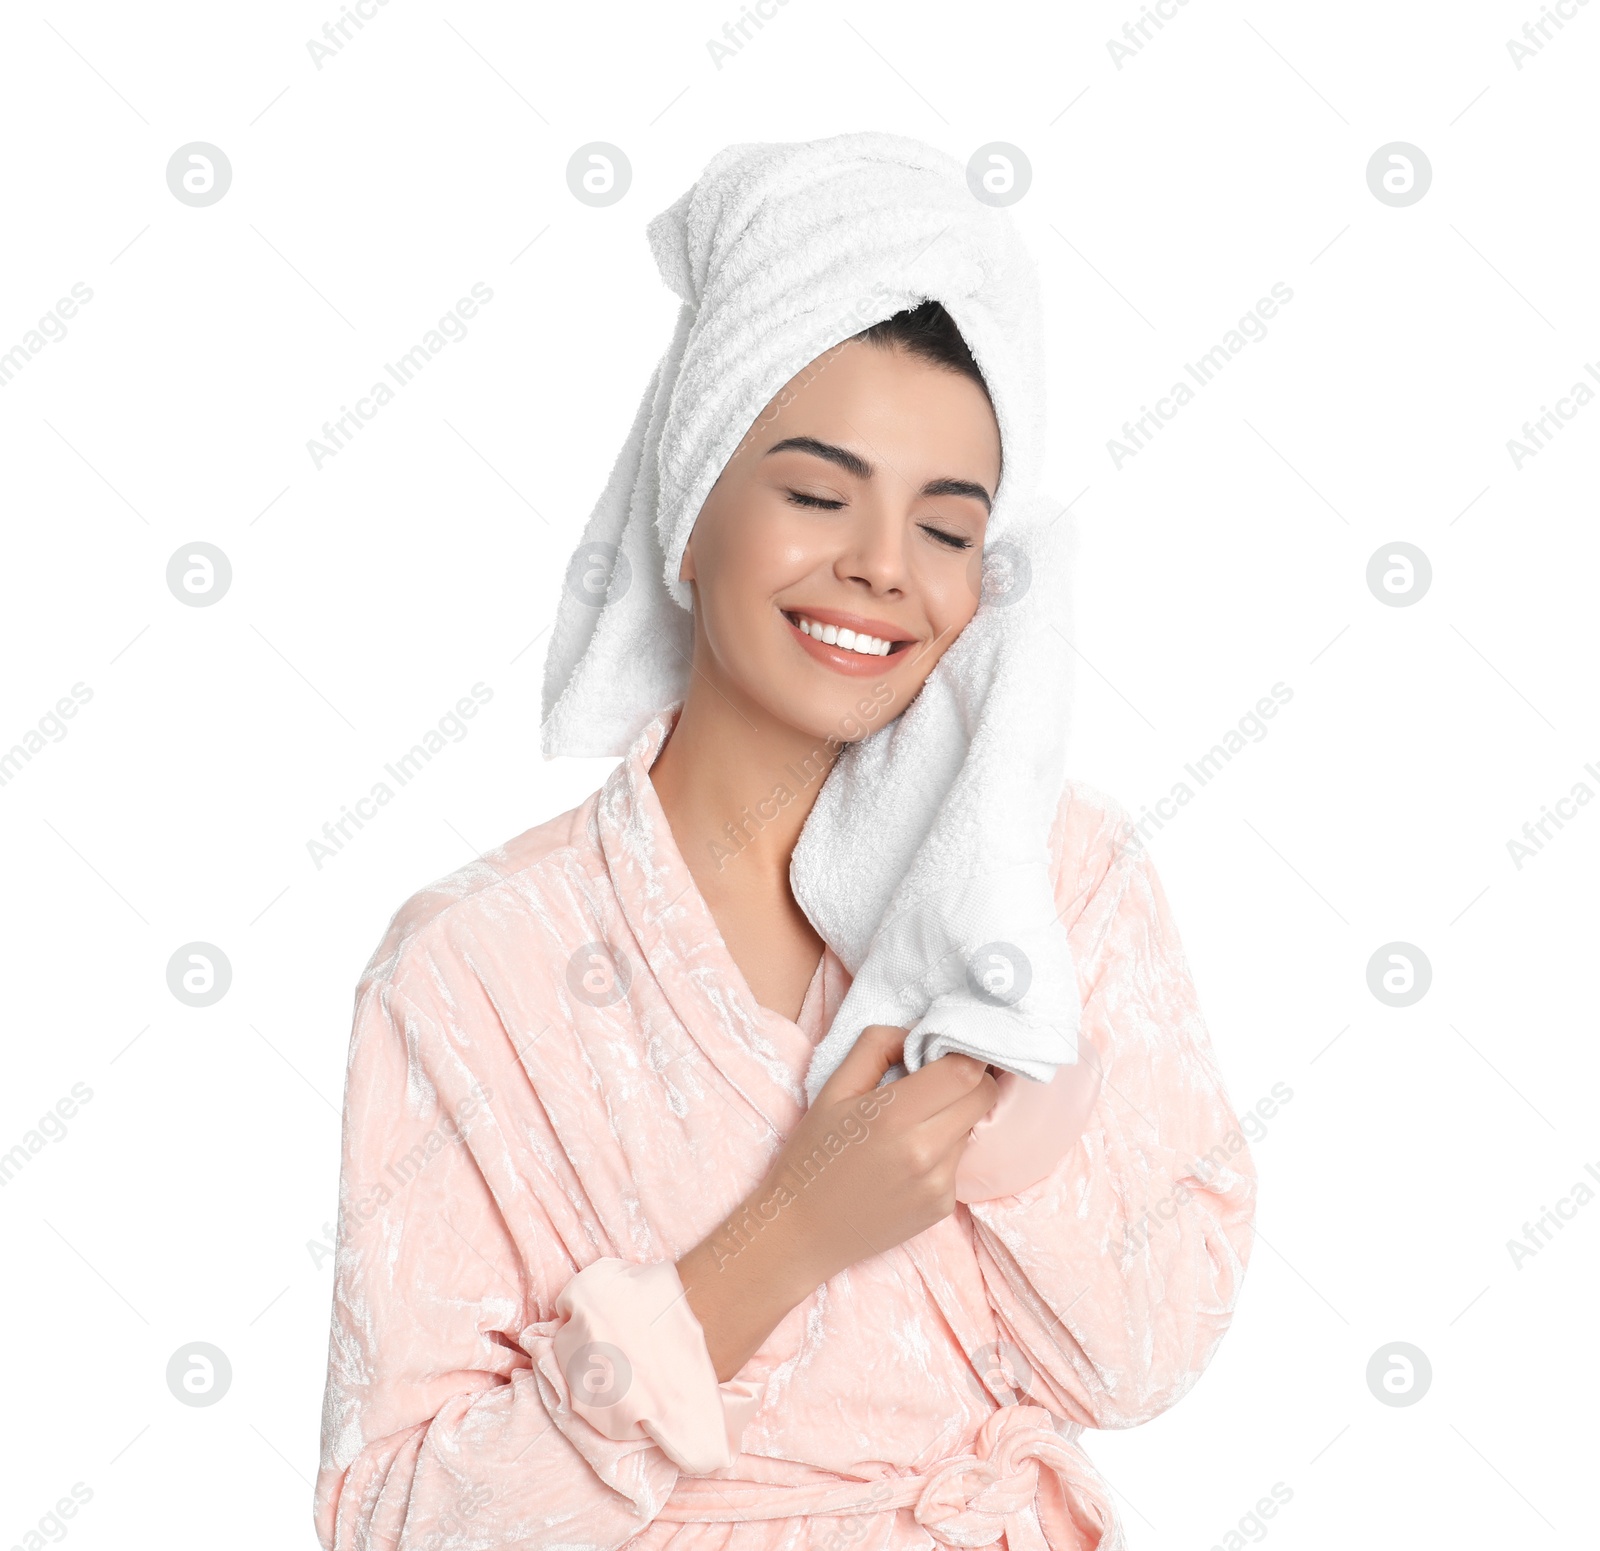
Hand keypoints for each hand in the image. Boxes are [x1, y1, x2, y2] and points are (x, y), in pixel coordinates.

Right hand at [754, 1023, 998, 1289]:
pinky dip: (944, 1150)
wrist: (801, 1231)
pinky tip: (909, 1158)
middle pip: (982, 1097)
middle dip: (972, 1079)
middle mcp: (924, 1152)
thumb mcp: (833, 1088)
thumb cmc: (813, 1154)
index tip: (949, 1049)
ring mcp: (937, 1184)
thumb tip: (920, 1031)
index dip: (966, 1054)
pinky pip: (959, 1162)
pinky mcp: (942, 1208)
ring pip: (971, 1128)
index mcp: (894, 1115)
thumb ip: (878, 1045)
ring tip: (915, 1122)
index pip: (965, 1072)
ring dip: (955, 1115)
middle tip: (942, 1077)